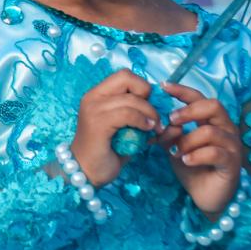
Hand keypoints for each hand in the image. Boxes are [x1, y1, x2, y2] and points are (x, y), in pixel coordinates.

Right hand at [69, 70, 157, 186]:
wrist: (85, 173)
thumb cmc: (107, 152)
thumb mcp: (125, 127)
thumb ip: (138, 113)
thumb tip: (165, 108)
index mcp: (97, 94)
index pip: (125, 75)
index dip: (142, 87)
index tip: (149, 107)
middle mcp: (93, 97)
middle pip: (127, 78)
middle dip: (147, 95)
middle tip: (153, 115)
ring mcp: (93, 109)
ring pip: (132, 99)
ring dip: (150, 113)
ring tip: (155, 128)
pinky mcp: (97, 123)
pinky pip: (128, 114)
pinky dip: (142, 121)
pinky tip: (147, 131)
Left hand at [158, 82, 250, 217]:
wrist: (205, 198)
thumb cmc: (193, 169)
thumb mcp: (176, 148)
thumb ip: (169, 134)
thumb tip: (157, 123)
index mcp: (212, 121)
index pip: (200, 98)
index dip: (183, 91)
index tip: (163, 86)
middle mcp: (225, 129)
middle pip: (213, 105)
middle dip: (189, 110)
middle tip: (171, 119)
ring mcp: (232, 145)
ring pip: (210, 131)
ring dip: (188, 140)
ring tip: (175, 152)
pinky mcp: (232, 163)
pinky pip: (215, 152)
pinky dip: (197, 155)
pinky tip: (185, 161)